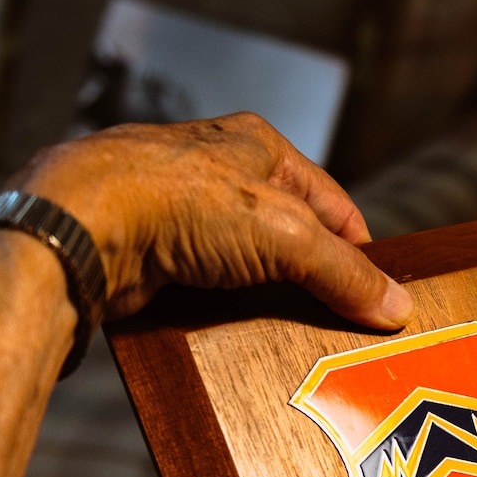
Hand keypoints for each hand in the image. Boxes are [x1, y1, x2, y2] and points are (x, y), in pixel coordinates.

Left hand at [8, 112, 412, 327]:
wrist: (80, 228)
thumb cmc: (178, 201)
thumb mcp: (285, 235)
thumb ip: (345, 272)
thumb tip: (396, 305)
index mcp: (256, 145)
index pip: (329, 200)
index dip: (356, 247)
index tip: (376, 291)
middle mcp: (217, 172)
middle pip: (287, 232)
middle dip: (311, 274)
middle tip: (338, 317)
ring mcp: (180, 212)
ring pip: (244, 262)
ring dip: (265, 296)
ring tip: (287, 330)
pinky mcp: (150, 253)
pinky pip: (204, 288)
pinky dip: (223, 311)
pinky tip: (233, 332)